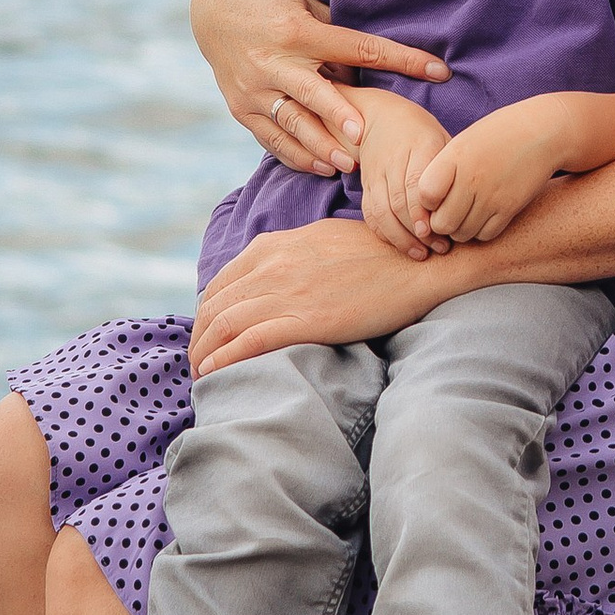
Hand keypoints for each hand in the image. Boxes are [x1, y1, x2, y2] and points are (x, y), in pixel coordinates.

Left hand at [190, 217, 451, 373]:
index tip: (207, 335)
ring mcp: (289, 292)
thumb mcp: (323, 240)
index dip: (206, 314)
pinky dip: (225, 358)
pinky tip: (214, 372)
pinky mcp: (308, 320)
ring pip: (225, 324)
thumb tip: (276, 276)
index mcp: (274, 246)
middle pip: (215, 306)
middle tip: (197, 361)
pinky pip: (250, 341)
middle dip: (199, 337)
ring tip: (200, 374)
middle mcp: (273, 265)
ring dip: (204, 352)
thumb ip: (291, 255)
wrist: (418, 264)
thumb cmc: (379, 254)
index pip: (221, 284)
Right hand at [191, 0, 448, 178]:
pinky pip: (270, 137)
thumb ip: (335, 40)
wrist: (210, 5)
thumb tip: (369, 71)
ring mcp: (253, 87)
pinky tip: (319, 167)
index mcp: (299, 31)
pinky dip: (294, 154)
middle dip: (341, 117)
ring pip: (291, 122)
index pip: (360, 47)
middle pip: (315, 93)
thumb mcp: (307, 7)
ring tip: (347, 166)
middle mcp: (274, 61)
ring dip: (320, 146)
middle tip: (365, 140)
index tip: (439, 70)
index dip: (402, 59)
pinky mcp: (240, 106)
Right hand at [350, 87, 457, 260]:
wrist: (381, 118)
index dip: (423, 212)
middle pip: (398, 202)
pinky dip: (385, 233)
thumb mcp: (444, 140)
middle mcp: (393, 160)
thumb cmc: (422, 133)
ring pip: (381, 212)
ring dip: (401, 238)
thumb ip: (455, 168)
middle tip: (439, 248)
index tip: (437, 232)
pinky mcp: (366, 185)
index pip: (415, 184)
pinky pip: (370, 214)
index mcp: (418, 146)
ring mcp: (376, 174)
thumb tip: (472, 205)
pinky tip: (403, 246)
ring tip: (422, 253)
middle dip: (418, 231)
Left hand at [413, 98, 570, 245]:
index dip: (425, 201)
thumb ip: (442, 169)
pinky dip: (481, 231)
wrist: (542, 132)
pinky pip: (485, 235)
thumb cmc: (497, 135)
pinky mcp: (510, 208)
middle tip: (449, 211)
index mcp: (454, 157)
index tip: (435, 196)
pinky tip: (484, 215)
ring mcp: (492, 196)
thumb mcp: (464, 142)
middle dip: (441, 222)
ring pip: (462, 234)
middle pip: (441, 223)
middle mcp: (471, 179)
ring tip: (467, 213)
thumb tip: (424, 203)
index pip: (424, 195)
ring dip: (460, 229)